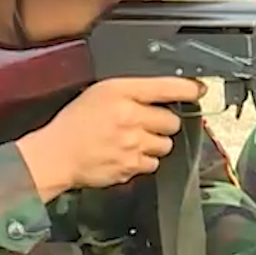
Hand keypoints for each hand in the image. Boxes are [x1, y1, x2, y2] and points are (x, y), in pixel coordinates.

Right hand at [15, 76, 203, 194]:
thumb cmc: (75, 123)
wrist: (56, 155)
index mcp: (121, 93)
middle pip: (172, 121)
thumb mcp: (100, 93)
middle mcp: (130, 117)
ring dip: (155, 143)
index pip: (166, 87)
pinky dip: (144, 161)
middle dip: (163, 123)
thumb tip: (164, 94)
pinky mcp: (131, 167)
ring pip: (166, 145)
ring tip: (134, 141)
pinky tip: (127, 155)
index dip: (188, 89)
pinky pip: (152, 164)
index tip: (199, 90)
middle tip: (146, 124)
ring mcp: (132, 144)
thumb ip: (132, 92)